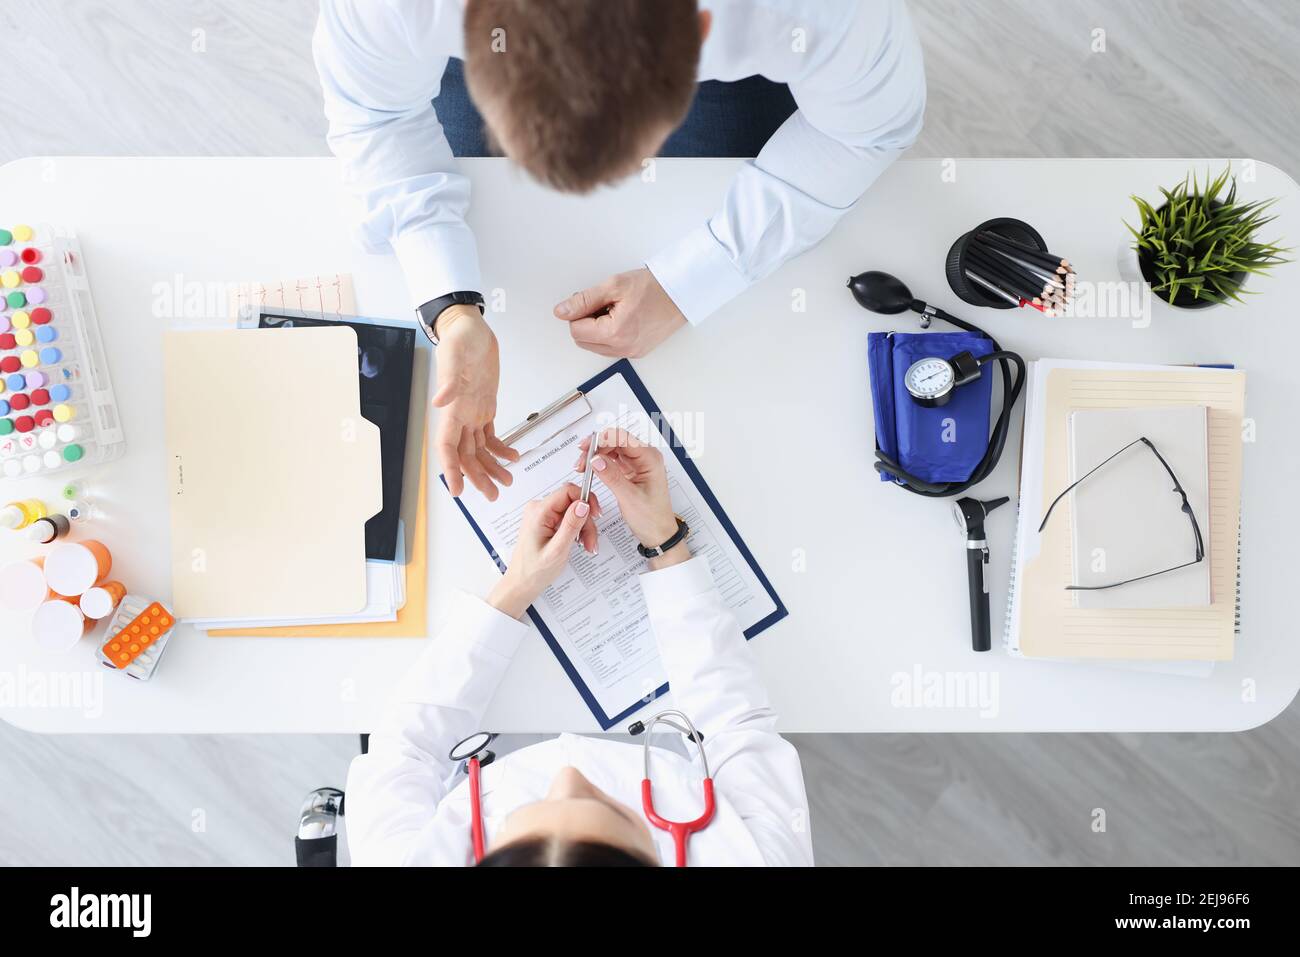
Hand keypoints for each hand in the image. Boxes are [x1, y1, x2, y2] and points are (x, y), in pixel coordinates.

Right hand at [432, 306, 518, 499]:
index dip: (451, 470)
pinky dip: (501, 449)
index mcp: (452, 409)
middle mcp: (460, 415)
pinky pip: (491, 435)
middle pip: (467, 456)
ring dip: (492, 468)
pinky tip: (513, 458)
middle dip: (478, 478)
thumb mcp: (454, 356)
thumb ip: (449, 381)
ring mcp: (472, 413)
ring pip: (480, 450)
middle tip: (493, 496)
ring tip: (507, 483)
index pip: (447, 447)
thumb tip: (440, 402)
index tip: (458, 490)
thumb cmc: (460, 339)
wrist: (471, 328)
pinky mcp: (485, 407)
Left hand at [488, 484, 601, 617]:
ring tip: (587, 546)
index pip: (568, 491)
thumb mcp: (557, 550)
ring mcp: (542, 514)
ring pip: (573, 511)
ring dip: (584, 528)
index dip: (586, 499)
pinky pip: (567, 518)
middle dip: (586, 521)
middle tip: (591, 541)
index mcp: (539, 512)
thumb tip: (583, 504)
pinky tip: (579, 543)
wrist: (521, 583)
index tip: (596, 515)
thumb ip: (571, 526)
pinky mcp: (545, 521)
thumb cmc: (534, 571)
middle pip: (573, 502)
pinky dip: (577, 530)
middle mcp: (538, 509)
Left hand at [553, 268, 685, 357]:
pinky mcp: (636, 352)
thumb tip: (562, 311)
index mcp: (615, 333)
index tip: (591, 299)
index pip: (576, 330)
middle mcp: (623, 348)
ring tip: (615, 310)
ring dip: (597, 329)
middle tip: (603, 303)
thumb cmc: (653, 287)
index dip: (578, 312)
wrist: (680, 294)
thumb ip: (584, 300)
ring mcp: (631, 352)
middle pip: (583, 341)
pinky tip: (622, 318)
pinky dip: (609, 334)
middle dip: (586, 322)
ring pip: (595, 346)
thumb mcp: (613, 286)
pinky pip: (610, 347)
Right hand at [574, 428, 680, 562]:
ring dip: (596, 454)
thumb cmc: (652, 518)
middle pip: (616, 440)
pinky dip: (601, 462)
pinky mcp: (631, 471)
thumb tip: (595, 459)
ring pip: (612, 449)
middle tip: (581, 461)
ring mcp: (638, 463)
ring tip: (583, 467)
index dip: (602, 440)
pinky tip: (591, 469)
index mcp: (650, 459)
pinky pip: (613, 459)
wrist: (659, 534)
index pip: (623, 438)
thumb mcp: (629, 498)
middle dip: (596, 447)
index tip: (586, 448)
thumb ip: (611, 476)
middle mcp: (645, 457)